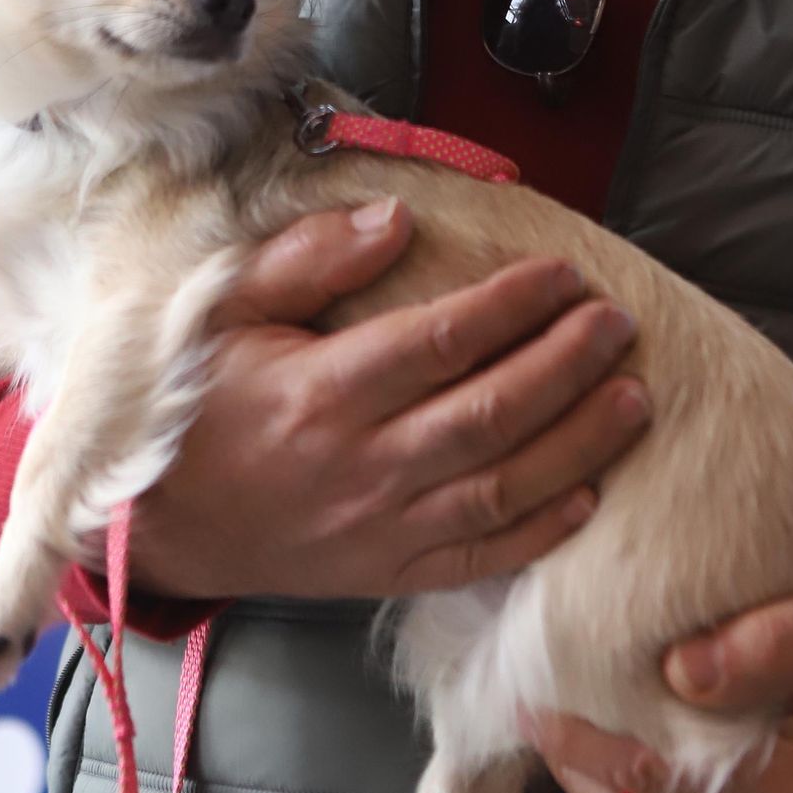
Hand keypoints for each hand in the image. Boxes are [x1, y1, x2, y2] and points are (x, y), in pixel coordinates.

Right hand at [129, 198, 650, 601]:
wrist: (160, 521)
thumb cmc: (197, 401)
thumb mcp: (224, 309)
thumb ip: (309, 259)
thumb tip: (397, 220)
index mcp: (320, 391)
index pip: (441, 342)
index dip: (511, 306)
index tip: (560, 274)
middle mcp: (360, 464)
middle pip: (491, 413)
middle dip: (567, 363)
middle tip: (616, 322)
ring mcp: (380, 527)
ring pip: (504, 487)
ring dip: (579, 441)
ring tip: (632, 396)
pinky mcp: (390, 572)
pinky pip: (483, 554)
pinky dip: (544, 527)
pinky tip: (591, 489)